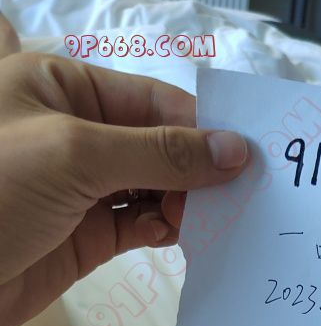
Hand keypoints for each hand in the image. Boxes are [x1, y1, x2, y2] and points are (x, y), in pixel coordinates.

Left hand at [0, 18, 247, 325]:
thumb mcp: (75, 155)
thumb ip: (159, 153)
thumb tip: (236, 151)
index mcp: (63, 87)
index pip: (153, 102)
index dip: (204, 129)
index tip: (252, 160)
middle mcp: (76, 133)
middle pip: (159, 145)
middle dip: (200, 170)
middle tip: (244, 199)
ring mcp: (83, 187)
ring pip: (156, 188)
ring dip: (189, 205)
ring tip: (221, 222)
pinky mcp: (87, 236)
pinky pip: (141, 226)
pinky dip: (167, 231)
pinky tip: (187, 239)